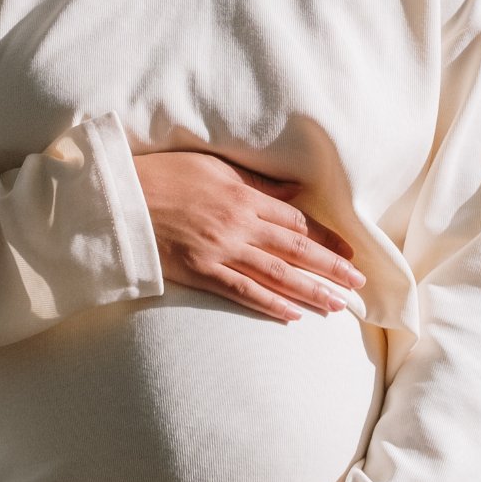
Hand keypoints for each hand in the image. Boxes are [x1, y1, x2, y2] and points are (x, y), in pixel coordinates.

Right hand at [132, 151, 365, 321]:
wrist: (121, 198)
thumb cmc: (164, 175)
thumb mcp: (214, 166)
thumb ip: (256, 182)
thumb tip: (295, 189)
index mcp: (244, 196)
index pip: (297, 222)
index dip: (327, 239)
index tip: (350, 252)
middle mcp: (239, 225)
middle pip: (296, 251)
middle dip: (331, 268)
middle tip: (358, 283)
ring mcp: (220, 251)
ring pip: (276, 275)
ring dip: (310, 291)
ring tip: (337, 304)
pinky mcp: (200, 272)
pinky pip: (242, 292)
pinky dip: (269, 304)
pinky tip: (292, 315)